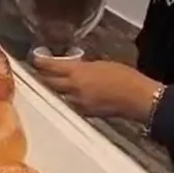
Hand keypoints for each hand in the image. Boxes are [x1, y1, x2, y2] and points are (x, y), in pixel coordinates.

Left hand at [31, 55, 161, 122]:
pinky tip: (74, 93)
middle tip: (39, 71)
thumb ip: (83, 67)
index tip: (35, 59)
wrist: (138, 98)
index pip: (52, 68)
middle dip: (44, 77)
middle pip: (50, 83)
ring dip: (56, 88)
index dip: (41, 63)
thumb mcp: (101, 65)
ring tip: (55, 82)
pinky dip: (69, 98)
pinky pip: (71, 104)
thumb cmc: (125, 77)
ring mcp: (79, 103)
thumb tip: (73, 68)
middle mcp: (74, 89)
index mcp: (78, 73)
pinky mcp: (86, 113)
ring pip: (60, 95)